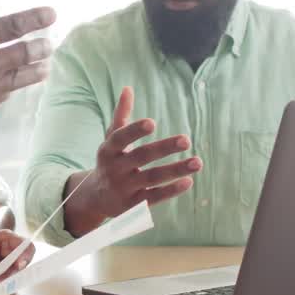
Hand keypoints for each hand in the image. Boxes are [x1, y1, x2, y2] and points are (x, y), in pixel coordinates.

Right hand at [0, 0, 54, 165]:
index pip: (12, 25)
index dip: (34, 18)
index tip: (52, 14)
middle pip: (24, 52)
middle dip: (40, 47)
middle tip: (52, 44)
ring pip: (22, 77)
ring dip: (36, 70)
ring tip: (47, 67)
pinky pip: (6, 94)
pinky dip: (14, 89)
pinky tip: (16, 90)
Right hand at [63, 87, 201, 236]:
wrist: (95, 197)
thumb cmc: (110, 161)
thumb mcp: (111, 139)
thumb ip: (121, 115)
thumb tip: (128, 88)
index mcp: (108, 150)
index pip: (120, 138)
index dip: (134, 131)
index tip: (152, 123)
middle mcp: (115, 169)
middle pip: (141, 157)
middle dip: (164, 148)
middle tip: (186, 139)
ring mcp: (124, 188)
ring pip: (152, 178)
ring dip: (176, 170)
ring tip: (198, 162)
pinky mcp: (133, 206)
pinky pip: (154, 197)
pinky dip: (170, 191)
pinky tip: (188, 181)